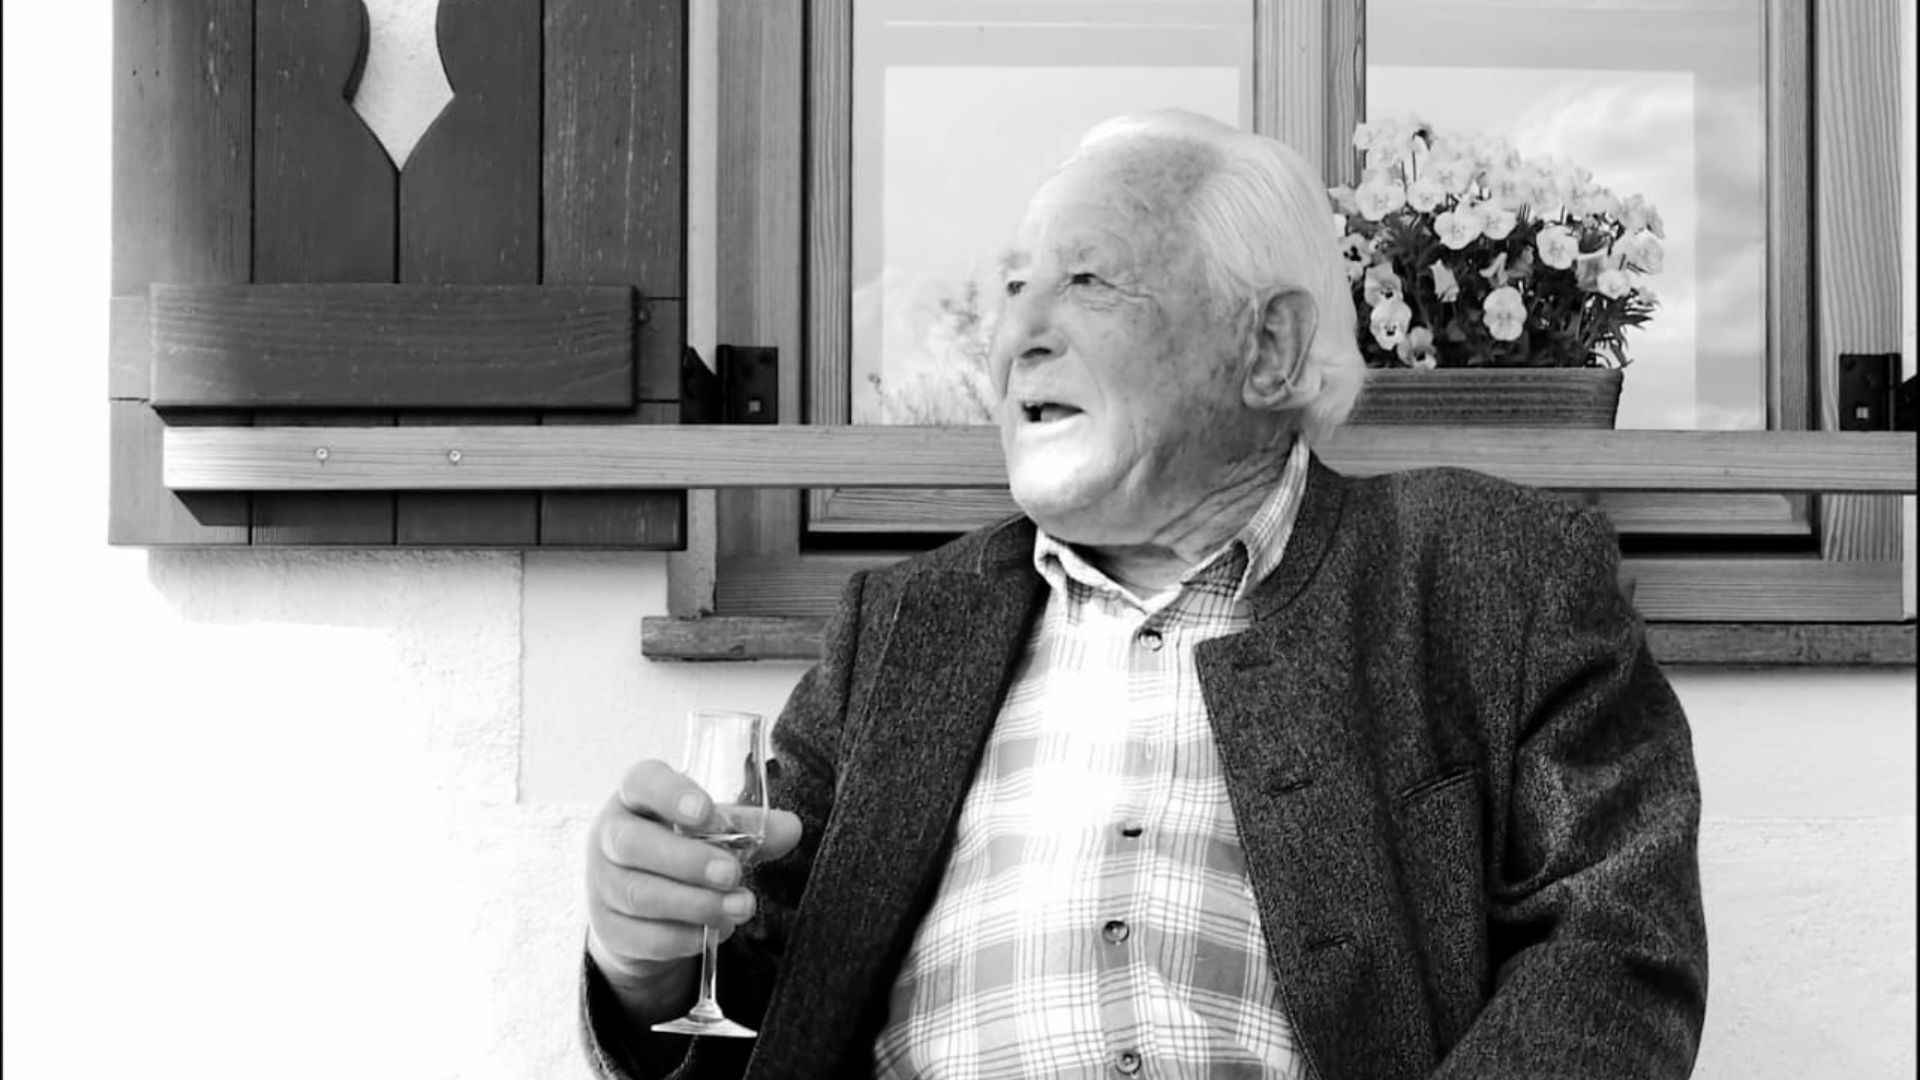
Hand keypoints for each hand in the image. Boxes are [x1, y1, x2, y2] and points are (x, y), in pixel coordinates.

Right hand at [584, 759, 803, 1019]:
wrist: (642, 909)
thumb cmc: (682, 850)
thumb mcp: (712, 830)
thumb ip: (749, 826)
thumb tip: (791, 828)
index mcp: (635, 797)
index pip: (641, 781)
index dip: (670, 794)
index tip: (706, 812)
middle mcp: (610, 836)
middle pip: (632, 843)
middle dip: (688, 860)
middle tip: (733, 873)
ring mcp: (602, 884)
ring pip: (639, 895)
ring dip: (696, 904)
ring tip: (741, 906)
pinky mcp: (608, 928)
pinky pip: (641, 937)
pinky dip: (683, 937)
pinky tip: (714, 932)